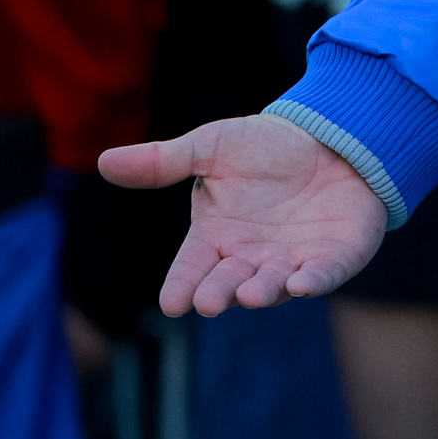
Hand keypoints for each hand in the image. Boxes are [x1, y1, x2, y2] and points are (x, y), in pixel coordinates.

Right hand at [99, 115, 389, 315]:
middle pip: (228, 284)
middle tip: (208, 302)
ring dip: (262, 292)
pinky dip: (314, 282)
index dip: (181, 286)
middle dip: (218, 293)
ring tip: (252, 294)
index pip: (191, 269)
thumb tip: (104, 161)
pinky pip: (322, 276)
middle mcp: (250, 258)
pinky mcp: (333, 258)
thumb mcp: (212, 147)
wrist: (332, 135)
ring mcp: (292, 262)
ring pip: (272, 286)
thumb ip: (162, 161)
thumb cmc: (267, 145)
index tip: (171, 303)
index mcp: (216, 238)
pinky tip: (303, 285)